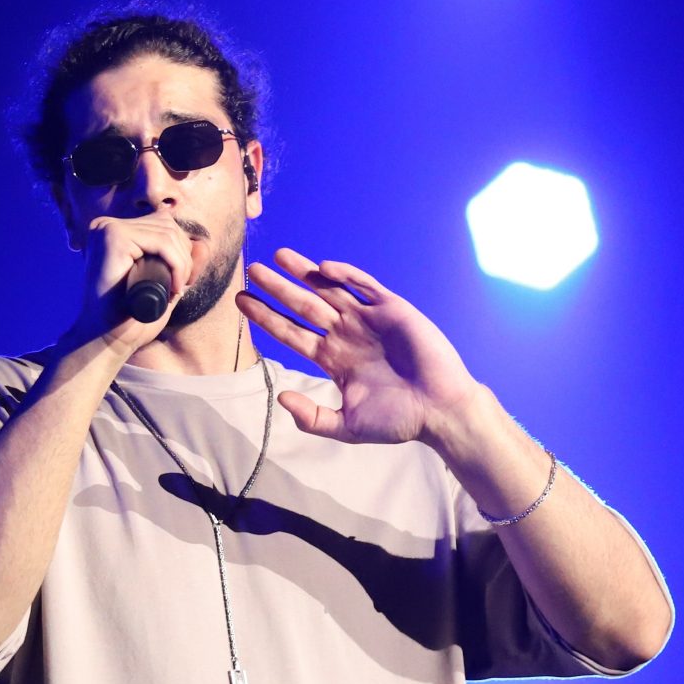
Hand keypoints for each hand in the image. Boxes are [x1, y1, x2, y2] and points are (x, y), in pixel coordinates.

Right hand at [69, 211, 193, 354]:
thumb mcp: (162, 283)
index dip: (182, 251)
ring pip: (167, 233)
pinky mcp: (114, 237)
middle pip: (166, 225)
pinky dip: (177, 264)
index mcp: (114, 231)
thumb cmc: (132, 315)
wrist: (108, 338)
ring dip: (183, 263)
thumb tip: (204, 244)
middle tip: (180, 288)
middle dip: (184, 257)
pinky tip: (174, 286)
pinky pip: (161, 242)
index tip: (183, 283)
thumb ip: (180, 264)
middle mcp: (107, 225)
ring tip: (176, 289)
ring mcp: (108, 229)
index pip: (162, 225)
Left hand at [237, 248, 488, 445]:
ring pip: (329, 289)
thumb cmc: (399, 421)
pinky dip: (347, 275)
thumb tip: (281, 398)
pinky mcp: (392, 309)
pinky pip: (365, 286)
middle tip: (251, 270)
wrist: (440, 410)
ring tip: (278, 257)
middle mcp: (346, 334)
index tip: (242, 302)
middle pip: (303, 305)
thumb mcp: (347, 427)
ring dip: (305, 272)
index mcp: (333, 359)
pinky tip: (324, 267)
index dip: (267, 317)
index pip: (291, 333)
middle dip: (278, 288)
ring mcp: (368, 319)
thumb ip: (312, 417)